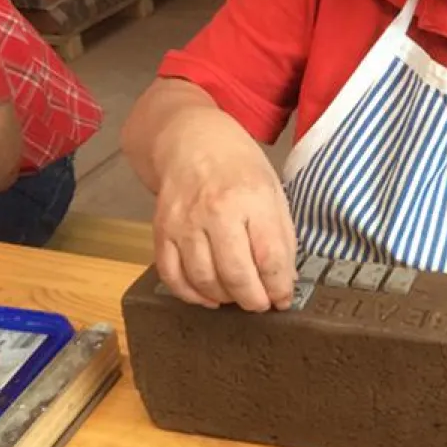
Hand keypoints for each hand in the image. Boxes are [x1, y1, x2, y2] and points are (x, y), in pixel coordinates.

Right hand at [152, 108, 296, 312]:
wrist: (191, 141)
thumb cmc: (239, 165)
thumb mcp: (273, 189)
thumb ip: (281, 235)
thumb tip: (285, 279)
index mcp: (252, 198)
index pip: (270, 256)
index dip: (280, 286)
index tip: (284, 298)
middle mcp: (216, 211)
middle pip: (236, 274)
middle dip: (254, 300)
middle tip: (262, 304)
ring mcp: (184, 223)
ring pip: (204, 280)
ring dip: (225, 298)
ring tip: (238, 297)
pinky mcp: (161, 231)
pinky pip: (172, 276)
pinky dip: (191, 294)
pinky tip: (208, 296)